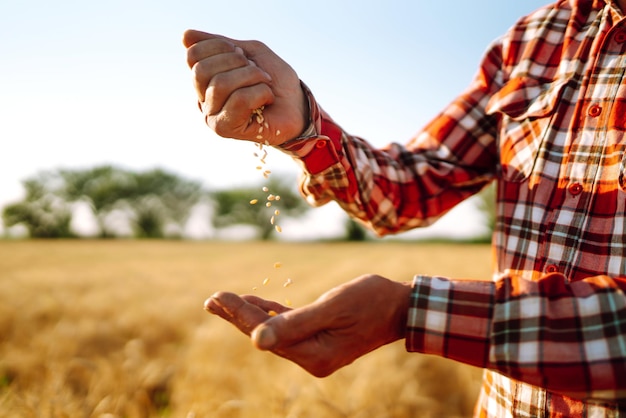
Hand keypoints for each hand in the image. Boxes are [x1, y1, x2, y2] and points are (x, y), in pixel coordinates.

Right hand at [183, 30, 307, 145]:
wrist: (298, 106)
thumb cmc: (275, 81)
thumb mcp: (250, 52)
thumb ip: (220, 44)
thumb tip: (185, 36)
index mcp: (205, 79)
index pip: (194, 55)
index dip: (220, 47)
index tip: (243, 54)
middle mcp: (202, 98)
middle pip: (201, 70)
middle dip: (236, 62)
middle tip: (257, 70)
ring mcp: (211, 116)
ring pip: (220, 84)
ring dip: (252, 77)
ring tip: (265, 84)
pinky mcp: (224, 129)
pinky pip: (238, 100)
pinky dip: (260, 93)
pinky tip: (267, 100)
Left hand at [204, 274, 411, 376]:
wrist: (401, 308)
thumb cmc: (371, 301)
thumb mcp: (333, 307)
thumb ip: (295, 323)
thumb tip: (257, 341)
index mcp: (314, 354)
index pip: (267, 334)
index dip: (240, 315)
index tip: (217, 297)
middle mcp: (312, 357)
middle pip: (265, 335)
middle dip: (237, 316)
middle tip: (211, 299)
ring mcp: (315, 350)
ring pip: (273, 330)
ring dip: (249, 314)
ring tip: (222, 300)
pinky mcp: (319, 339)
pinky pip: (287, 327)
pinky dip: (270, 314)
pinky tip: (254, 302)